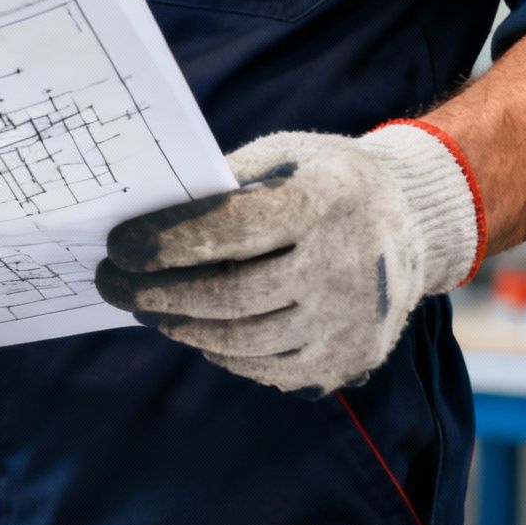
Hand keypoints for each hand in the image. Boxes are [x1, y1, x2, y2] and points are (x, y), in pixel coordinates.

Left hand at [95, 124, 482, 395]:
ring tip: (148, 309)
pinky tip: (196, 329)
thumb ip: (217, 186)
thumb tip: (138, 219)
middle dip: (155, 293)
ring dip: (180, 325)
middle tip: (111, 284)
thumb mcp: (279, 157)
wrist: (414, 218)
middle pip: (228, 295)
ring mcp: (350, 319)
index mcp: (322, 201)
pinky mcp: (348, 358)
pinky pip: (266, 367)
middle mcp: (344, 264)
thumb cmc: (319, 181)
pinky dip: (221, 351)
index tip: (116, 247)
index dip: (163, 242)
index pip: (229, 229)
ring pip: (242, 340)